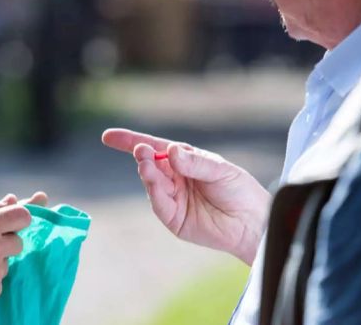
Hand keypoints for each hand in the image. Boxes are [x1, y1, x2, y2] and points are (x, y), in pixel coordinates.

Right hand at [102, 128, 270, 264]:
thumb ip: (194, 162)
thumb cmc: (240, 191)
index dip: (131, 141)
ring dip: (147, 172)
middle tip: (141, 150)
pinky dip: (155, 192)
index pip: (155, 147)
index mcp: (185, 160)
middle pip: (150, 164)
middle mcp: (176, 178)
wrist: (252, 222)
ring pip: (152, 183)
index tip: (108, 137)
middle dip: (142, 156)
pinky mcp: (174, 219)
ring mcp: (173, 198)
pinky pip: (159, 203)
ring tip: (145, 162)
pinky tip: (156, 181)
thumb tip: (171, 152)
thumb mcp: (220, 169)